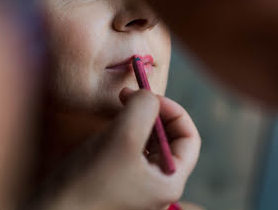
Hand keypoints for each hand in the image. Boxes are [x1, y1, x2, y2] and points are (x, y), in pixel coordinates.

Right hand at [39, 88, 199, 209]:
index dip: (175, 111)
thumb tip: (147, 94)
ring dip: (139, 117)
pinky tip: (112, 122)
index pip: (190, 138)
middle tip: (130, 94)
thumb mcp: (122, 139)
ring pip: (150, 139)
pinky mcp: (118, 176)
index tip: (149, 96)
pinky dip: (126, 128)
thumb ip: (142, 109)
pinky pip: (132, 146)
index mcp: (170, 181)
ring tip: (121, 105)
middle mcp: (158, 183)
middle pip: (170, 137)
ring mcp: (138, 181)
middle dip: (154, 111)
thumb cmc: (87, 182)